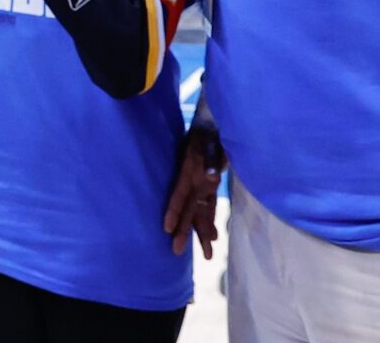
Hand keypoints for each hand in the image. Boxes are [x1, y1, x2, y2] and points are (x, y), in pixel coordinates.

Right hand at [163, 122, 223, 257]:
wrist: (212, 125)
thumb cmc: (209, 132)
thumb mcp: (210, 142)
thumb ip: (212, 158)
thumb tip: (211, 177)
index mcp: (189, 172)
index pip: (178, 195)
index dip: (173, 211)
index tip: (167, 228)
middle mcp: (192, 182)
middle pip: (186, 209)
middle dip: (183, 231)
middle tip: (176, 251)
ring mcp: (200, 185)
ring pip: (198, 212)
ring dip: (200, 232)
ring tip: (207, 253)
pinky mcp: (208, 186)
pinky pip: (207, 207)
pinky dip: (209, 221)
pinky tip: (212, 235)